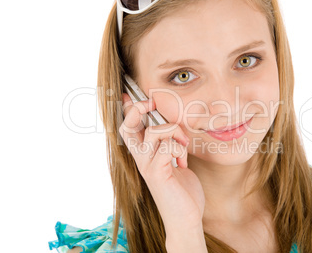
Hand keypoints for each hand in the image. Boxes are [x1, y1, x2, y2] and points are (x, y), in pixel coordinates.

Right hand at [119, 93, 205, 233]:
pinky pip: (166, 146)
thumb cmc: (182, 190)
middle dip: (139, 109)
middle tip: (152, 103)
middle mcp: (141, 159)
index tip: (129, 95)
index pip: (128, 128)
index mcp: (144, 154)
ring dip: (174, 132)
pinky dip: (179, 149)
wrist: (185, 217)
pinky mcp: (157, 173)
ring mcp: (147, 166)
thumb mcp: (175, 162)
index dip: (127, 109)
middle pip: (128, 126)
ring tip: (183, 146)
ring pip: (153, 131)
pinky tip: (183, 162)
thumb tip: (172, 128)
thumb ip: (170, 145)